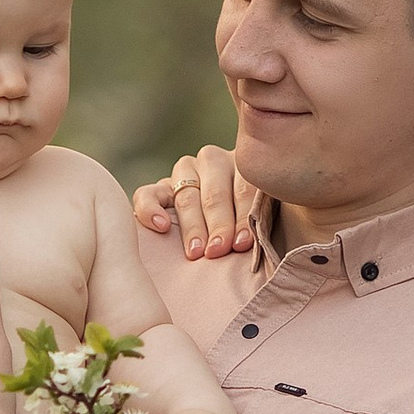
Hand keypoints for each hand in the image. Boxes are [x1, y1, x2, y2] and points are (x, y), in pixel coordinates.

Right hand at [132, 142, 256, 261]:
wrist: (228, 216)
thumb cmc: (254, 221)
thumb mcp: (265, 212)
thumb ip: (264, 219)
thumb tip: (259, 242)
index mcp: (245, 164)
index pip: (244, 188)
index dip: (244, 217)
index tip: (243, 244)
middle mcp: (213, 161)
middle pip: (215, 194)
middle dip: (218, 224)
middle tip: (218, 251)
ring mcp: (184, 172)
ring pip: (186, 196)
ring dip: (192, 225)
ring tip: (196, 251)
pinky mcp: (160, 188)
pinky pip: (148, 194)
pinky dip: (151, 209)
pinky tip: (161, 227)